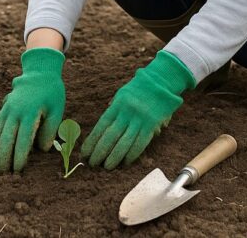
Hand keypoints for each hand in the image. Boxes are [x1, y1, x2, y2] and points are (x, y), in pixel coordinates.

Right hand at [0, 47, 65, 172]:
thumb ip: (50, 130)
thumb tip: (42, 150)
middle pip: (5, 138)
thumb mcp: (56, 109)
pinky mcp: (3, 110)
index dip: (20, 156)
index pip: (23, 139)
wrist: (39, 73)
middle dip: (2, 158)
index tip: (18, 170)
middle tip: (1, 174)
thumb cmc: (51, 93)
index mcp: (30, 113)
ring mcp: (6, 111)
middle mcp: (15, 112)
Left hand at [81, 50, 195, 168]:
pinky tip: (125, 162)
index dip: (92, 140)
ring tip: (107, 166)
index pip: (101, 125)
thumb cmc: (139, 89)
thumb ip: (113, 110)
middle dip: (100, 151)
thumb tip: (103, 128)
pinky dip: (132, 154)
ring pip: (125, 142)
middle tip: (92, 163)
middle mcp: (127, 111)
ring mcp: (140, 118)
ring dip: (114, 157)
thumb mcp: (122, 94)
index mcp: (118, 104)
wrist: (162, 80)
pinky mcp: (152, 124)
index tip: (85, 152)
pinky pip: (141, 143)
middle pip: (111, 135)